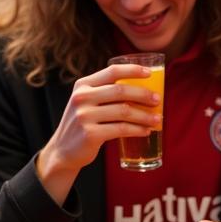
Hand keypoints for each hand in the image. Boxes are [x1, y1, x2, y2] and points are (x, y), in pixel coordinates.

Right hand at [37, 65, 160, 185]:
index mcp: (82, 85)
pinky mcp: (90, 134)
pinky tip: (146, 131)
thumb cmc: (82, 124)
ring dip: (145, 115)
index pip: (112, 72)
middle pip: (121, 91)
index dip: (133, 70)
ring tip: (157, 119)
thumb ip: (104, 93)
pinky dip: (137, 130)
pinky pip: (121, 129)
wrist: (63, 151)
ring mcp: (85, 116)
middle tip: (157, 100)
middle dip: (143, 94)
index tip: (150, 74)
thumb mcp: (85, 103)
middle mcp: (82, 98)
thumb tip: (142, 90)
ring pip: (124, 111)